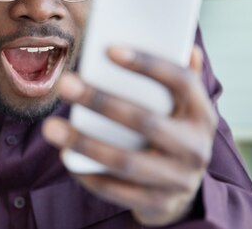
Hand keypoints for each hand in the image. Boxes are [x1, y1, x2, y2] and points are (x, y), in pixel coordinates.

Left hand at [42, 46, 217, 225]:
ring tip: (51, 127)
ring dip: (84, 142)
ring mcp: (179, 179)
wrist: (183, 193)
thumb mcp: (184, 109)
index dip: (147, 64)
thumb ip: (185, 78)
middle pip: (145, 120)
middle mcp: (195, 146)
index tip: (109, 50)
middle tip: (64, 83)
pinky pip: (118, 191)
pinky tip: (66, 158)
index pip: (181, 81)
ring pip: (126, 160)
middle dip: (100, 100)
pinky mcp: (159, 203)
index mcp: (200, 113)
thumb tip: (186, 47)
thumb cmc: (172, 134)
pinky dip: (90, 175)